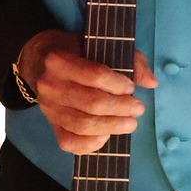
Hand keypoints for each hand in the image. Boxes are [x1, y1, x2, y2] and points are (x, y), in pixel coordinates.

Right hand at [15, 29, 157, 153]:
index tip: (131, 87)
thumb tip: (151, 82)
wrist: (39, 63)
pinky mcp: (51, 126)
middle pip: (92, 104)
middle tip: (137, 108)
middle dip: (121, 108)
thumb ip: (129, 60)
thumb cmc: (76, 53)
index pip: (95, 76)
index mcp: (59, 61)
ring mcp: (48, 109)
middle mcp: (49, 86)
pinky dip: (92, 144)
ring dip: (112, 126)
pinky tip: (107, 135)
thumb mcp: (98, 46)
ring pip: (83, 125)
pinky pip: (71, 143)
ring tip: (130, 123)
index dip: (118, 85)